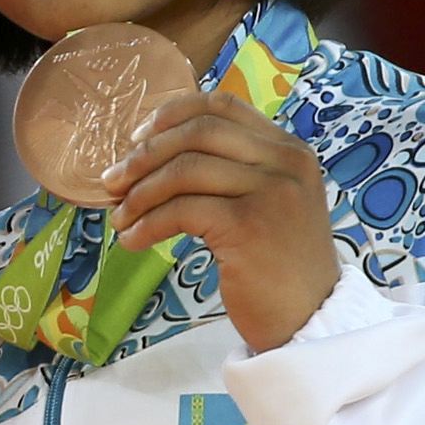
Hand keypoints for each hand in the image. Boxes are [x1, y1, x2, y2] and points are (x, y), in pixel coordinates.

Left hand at [104, 87, 336, 351]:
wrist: (312, 319)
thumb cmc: (277, 264)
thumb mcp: (264, 203)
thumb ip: (228, 172)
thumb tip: (148, 154)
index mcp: (288, 149)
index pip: (221, 105)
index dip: (171, 114)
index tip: (137, 137)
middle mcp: (286, 162)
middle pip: (196, 133)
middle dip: (143, 156)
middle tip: (112, 182)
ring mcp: (271, 192)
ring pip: (184, 171)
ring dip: (139, 194)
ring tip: (119, 218)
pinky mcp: (249, 225)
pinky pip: (181, 210)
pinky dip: (147, 224)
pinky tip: (133, 240)